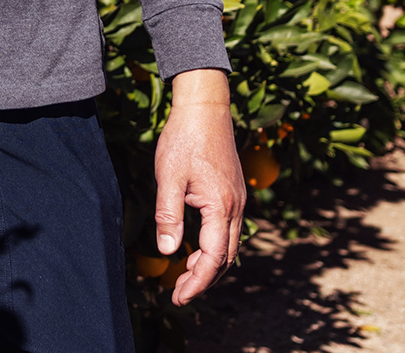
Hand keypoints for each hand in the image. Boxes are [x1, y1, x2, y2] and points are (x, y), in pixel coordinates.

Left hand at [153, 68, 243, 305]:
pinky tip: (195, 247)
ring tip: (184, 275)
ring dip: (209, 264)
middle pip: (226, 258)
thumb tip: (168, 251)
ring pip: (229, 245)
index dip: (197, 282)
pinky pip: (228, 230)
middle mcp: (235, 207)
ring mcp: (237, 199)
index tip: (178, 297)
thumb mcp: (168, 176)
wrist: (205, 106)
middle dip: (204, 279)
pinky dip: (214, 246)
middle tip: (179, 293)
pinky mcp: (232, 192)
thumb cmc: (184, 138)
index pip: (213, 258)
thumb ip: (168, 214)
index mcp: (221, 206)